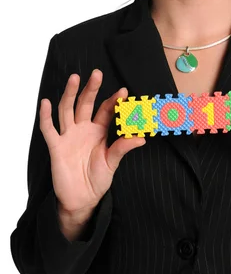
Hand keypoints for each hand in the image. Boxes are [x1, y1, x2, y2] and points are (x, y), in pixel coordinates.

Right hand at [39, 69, 145, 213]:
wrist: (82, 199)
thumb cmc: (98, 179)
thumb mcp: (112, 163)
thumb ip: (123, 148)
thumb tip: (142, 138)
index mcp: (99, 131)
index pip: (106, 111)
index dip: (114, 101)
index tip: (123, 91)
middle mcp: (83, 129)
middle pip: (86, 104)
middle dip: (91, 89)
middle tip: (97, 74)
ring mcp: (69, 136)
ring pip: (67, 110)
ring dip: (70, 94)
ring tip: (74, 78)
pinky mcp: (56, 146)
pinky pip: (49, 129)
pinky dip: (45, 116)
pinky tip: (46, 102)